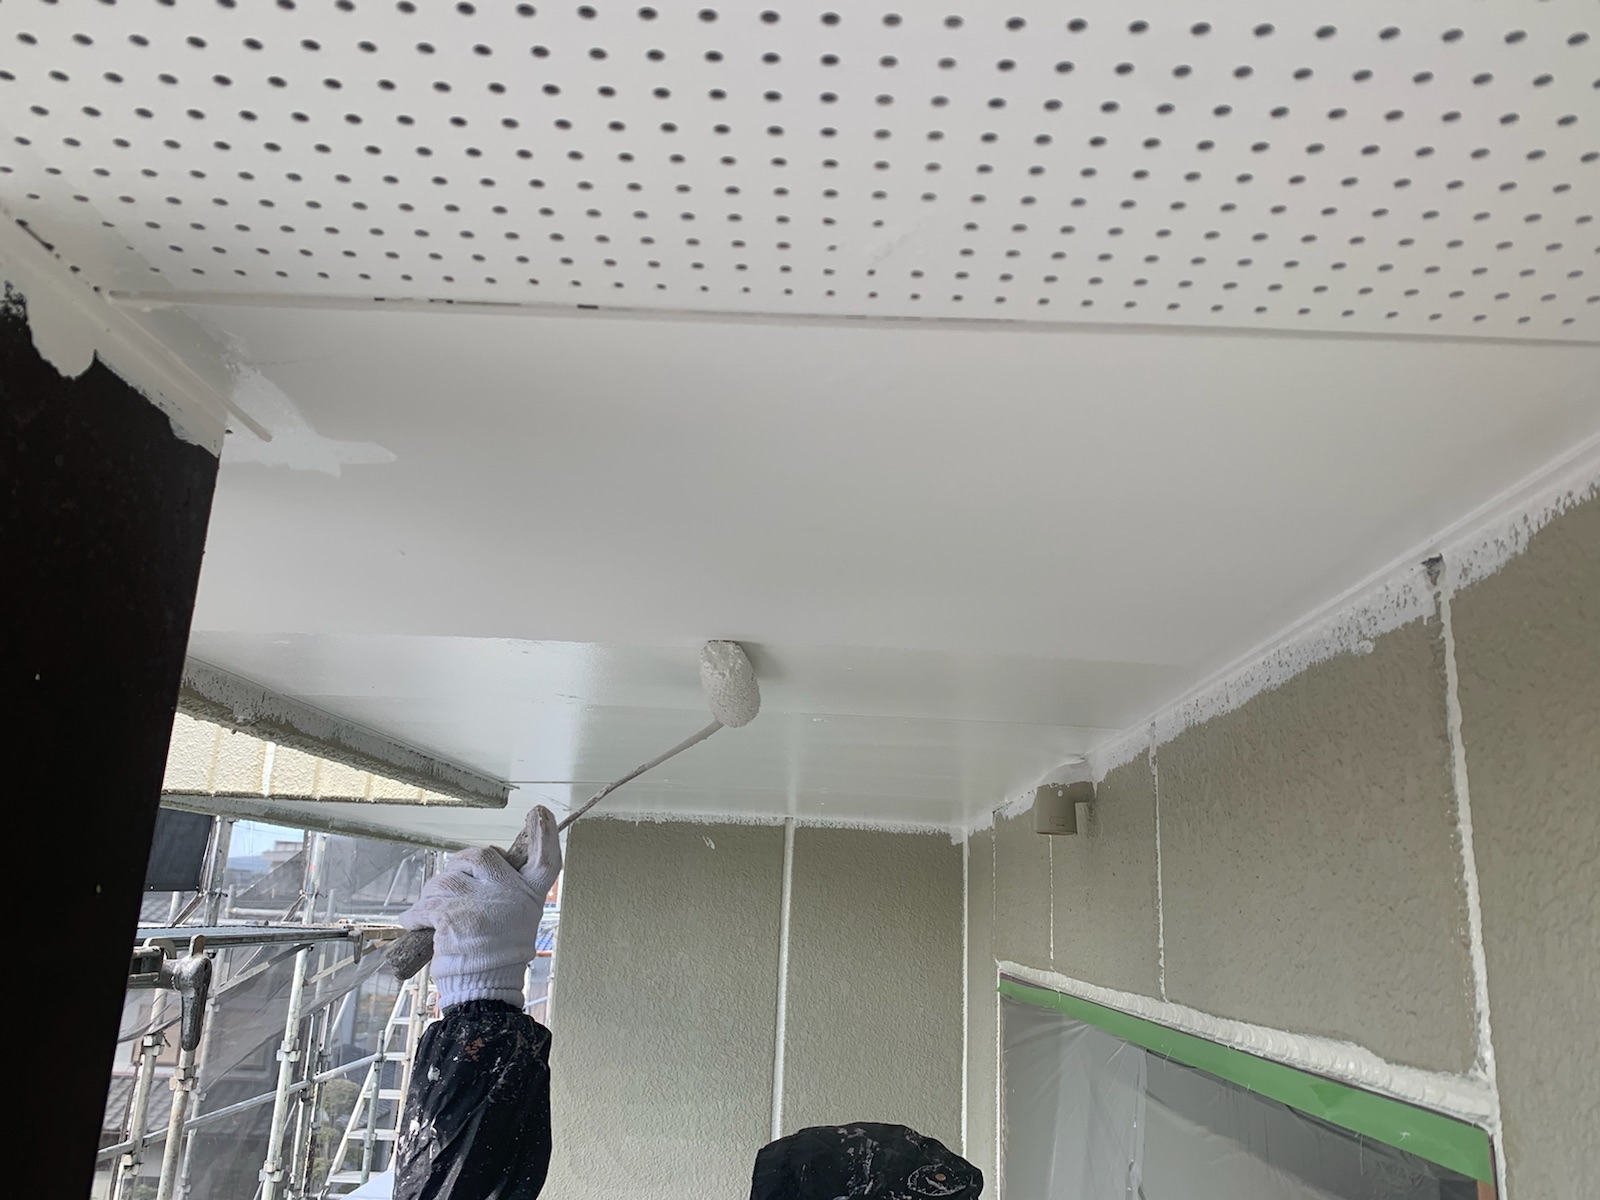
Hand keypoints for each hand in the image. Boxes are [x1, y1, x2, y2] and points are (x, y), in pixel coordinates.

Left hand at [402, 805, 561, 1008]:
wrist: (483, 990)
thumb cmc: (497, 958)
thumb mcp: (517, 921)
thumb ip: (507, 893)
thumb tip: (479, 870)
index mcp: (529, 896)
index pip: (545, 860)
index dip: (544, 834)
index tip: (539, 812)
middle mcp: (509, 894)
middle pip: (481, 857)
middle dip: (460, 866)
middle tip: (453, 887)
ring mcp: (480, 903)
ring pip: (445, 879)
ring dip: (433, 895)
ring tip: (435, 914)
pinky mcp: (451, 915)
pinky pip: (425, 905)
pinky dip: (415, 916)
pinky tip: (416, 924)